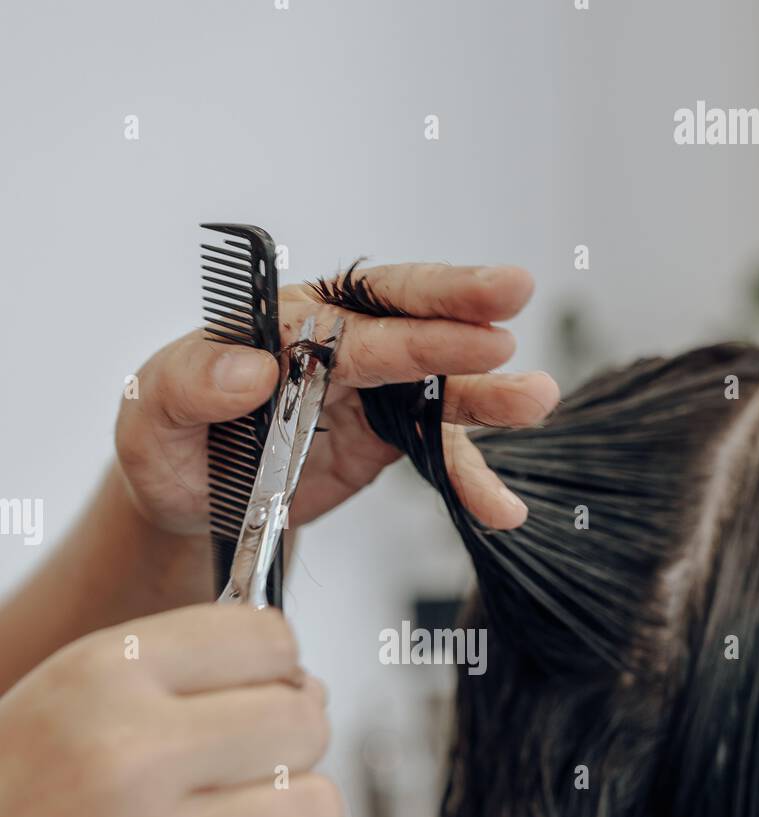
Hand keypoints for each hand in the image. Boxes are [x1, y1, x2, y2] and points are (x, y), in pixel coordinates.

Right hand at [0, 605, 339, 816]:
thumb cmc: (15, 805)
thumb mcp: (66, 698)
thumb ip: (179, 675)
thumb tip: (307, 687)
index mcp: (102, 677)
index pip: (269, 638)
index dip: (272, 677)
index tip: (240, 712)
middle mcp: (126, 758)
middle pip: (305, 723)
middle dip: (285, 756)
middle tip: (228, 790)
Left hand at [116, 263, 558, 536]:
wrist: (186, 505)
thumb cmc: (165, 446)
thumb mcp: (151, 413)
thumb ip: (192, 384)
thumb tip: (253, 367)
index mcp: (282, 325)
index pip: (354, 314)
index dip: (414, 317)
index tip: (469, 319)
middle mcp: (334, 348)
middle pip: (408, 321)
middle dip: (463, 310)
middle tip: (518, 296)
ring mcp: (367, 394)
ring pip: (439, 386)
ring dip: (488, 396)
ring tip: (538, 401)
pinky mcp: (385, 439)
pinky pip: (437, 454)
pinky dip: (471, 481)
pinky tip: (502, 509)